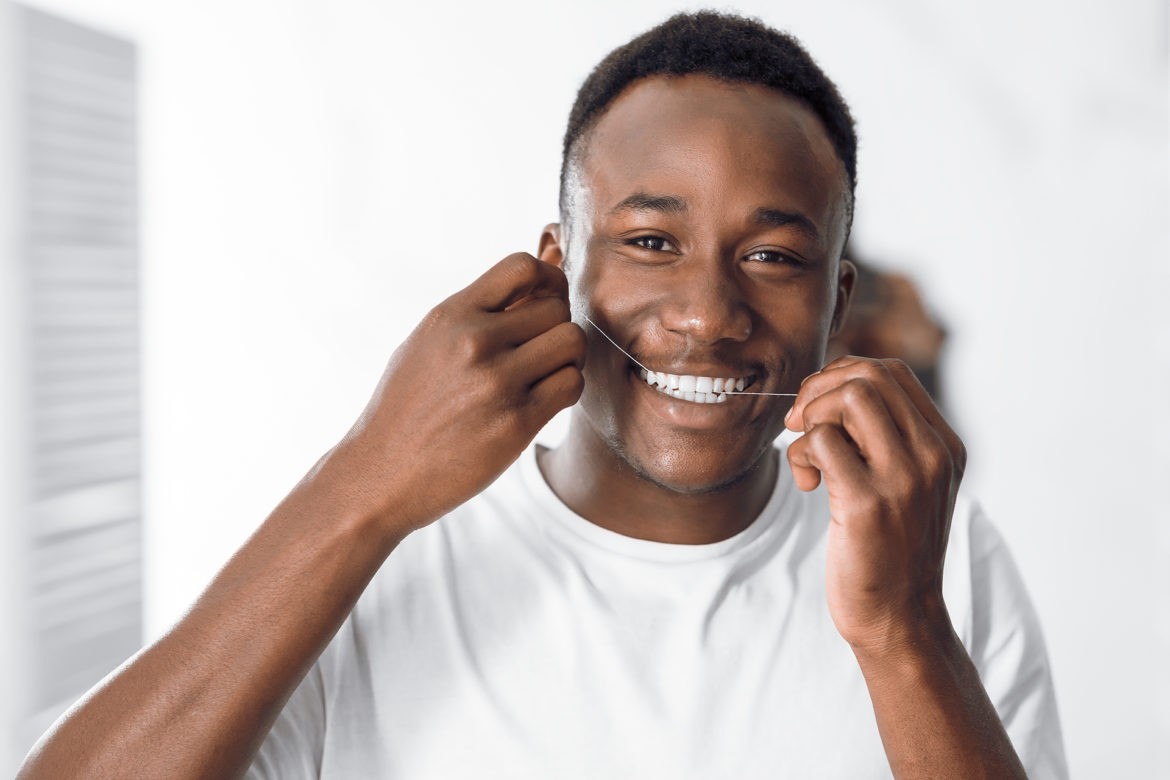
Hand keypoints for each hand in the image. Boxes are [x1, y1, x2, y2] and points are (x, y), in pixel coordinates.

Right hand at [334, 253, 585, 533]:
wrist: (380, 475)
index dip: (548, 279)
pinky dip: (568, 390)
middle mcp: (474, 341)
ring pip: (573, 342)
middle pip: (557, 307)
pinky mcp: (516, 422)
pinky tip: (545, 401)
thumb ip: (472, 318)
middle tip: (543, 353)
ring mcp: (497, 381)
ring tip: (546, 376)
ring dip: (569, 359)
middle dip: (557, 327)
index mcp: (450, 316)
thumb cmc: (403, 411)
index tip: (546, 301)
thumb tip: (528, 294)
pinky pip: (571, 384)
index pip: (521, 265)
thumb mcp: (425, 345)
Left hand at [784, 357, 965, 653]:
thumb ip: (884, 437)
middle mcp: (933, 456)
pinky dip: (799, 454)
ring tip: (806, 455)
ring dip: (810, 417)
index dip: (842, 375)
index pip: (892, 373)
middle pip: (869, 376)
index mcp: (944, 446)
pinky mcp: (868, 504)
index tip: (818, 408)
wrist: (899, 618)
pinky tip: (807, 485)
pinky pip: (821, 441)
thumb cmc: (889, 548)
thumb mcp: (905, 484)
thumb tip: (832, 385)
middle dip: (819, 389)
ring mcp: (904, 479)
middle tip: (799, 424)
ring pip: (850, 397)